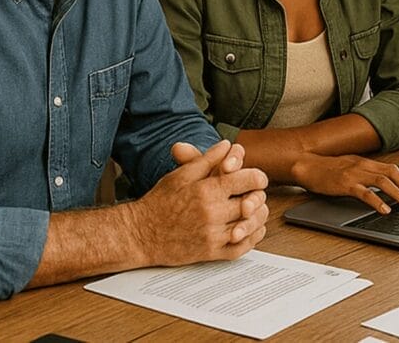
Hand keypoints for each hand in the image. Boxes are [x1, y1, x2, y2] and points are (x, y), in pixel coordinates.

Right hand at [131, 140, 269, 264]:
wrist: (140, 234)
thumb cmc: (158, 203)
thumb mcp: (181, 175)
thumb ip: (207, 159)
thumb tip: (227, 145)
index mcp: (207, 190)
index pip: (248, 180)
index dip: (258, 177)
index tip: (257, 178)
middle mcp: (212, 213)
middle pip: (252, 202)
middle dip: (258, 196)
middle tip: (255, 193)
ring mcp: (212, 235)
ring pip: (250, 226)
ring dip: (257, 217)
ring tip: (254, 210)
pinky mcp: (210, 253)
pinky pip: (241, 248)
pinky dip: (251, 239)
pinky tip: (250, 230)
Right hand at [290, 153, 398, 213]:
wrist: (306, 165)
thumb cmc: (326, 168)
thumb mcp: (350, 167)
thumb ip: (365, 173)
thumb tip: (382, 185)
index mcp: (366, 162)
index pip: (393, 169)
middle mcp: (363, 165)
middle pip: (392, 174)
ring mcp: (354, 174)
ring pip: (382, 181)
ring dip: (397, 193)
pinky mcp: (345, 184)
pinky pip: (365, 193)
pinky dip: (377, 201)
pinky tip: (385, 209)